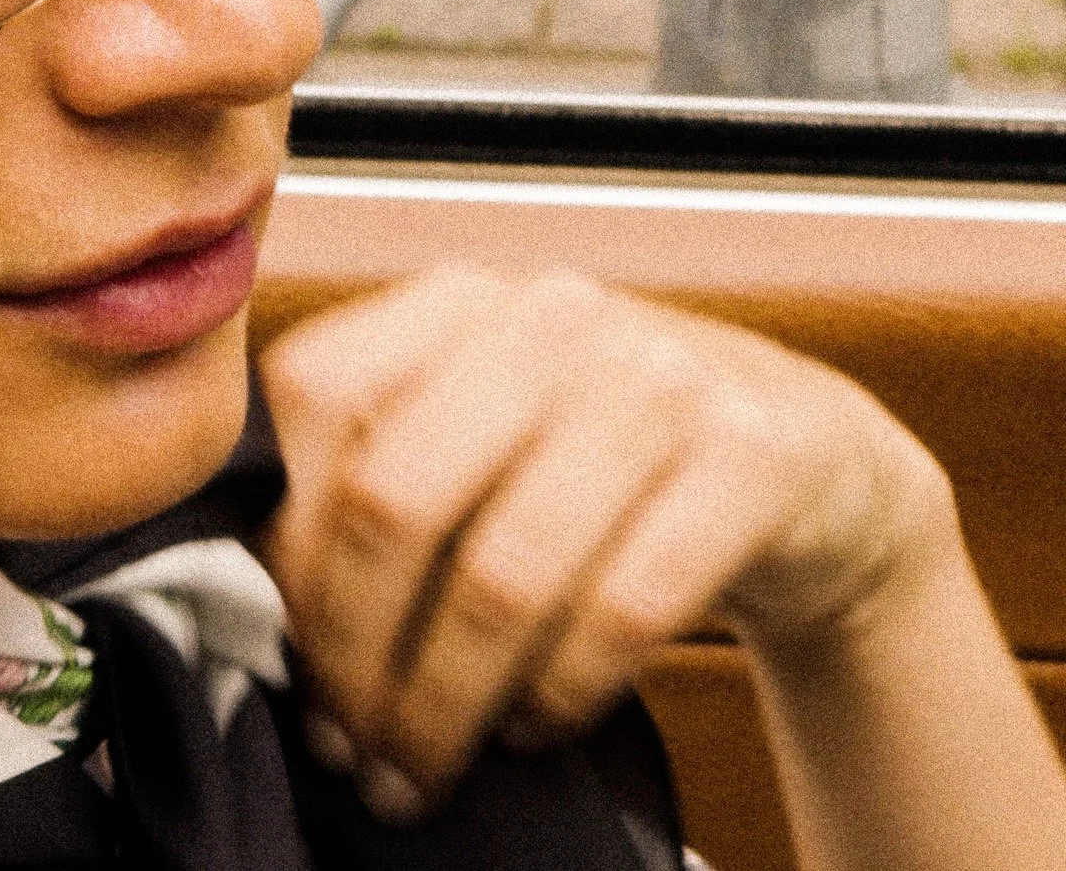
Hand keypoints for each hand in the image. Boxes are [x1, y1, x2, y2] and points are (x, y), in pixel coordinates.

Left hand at [258, 266, 956, 823]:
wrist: (808, 461)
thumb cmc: (602, 462)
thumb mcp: (484, 429)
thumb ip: (374, 473)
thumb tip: (257, 607)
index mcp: (455, 300)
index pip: (318, 399)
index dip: (287, 539)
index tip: (279, 644)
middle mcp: (552, 318)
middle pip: (393, 500)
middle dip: (353, 649)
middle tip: (346, 741)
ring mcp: (661, 378)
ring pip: (502, 574)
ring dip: (444, 700)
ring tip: (421, 764)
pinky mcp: (755, 459)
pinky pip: (620, 610)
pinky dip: (556, 693)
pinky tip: (528, 727)